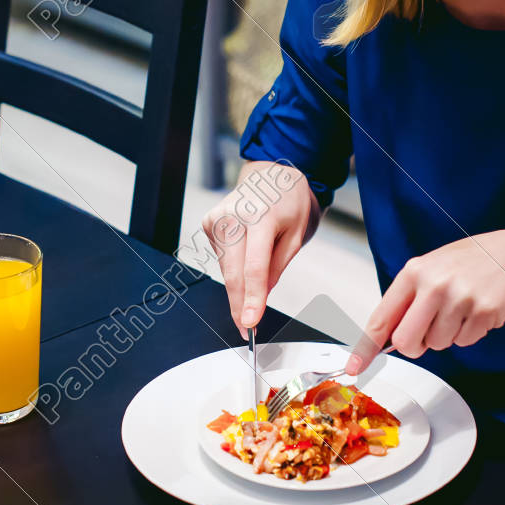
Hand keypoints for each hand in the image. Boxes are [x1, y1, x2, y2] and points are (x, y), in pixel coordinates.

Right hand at [201, 161, 319, 333]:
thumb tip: (259, 296)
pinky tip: (245, 253)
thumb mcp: (295, 235)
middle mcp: (234, 216)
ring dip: (239, 284)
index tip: (250, 323)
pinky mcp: (208, 223)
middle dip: (240, 304)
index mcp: (261, 217)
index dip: (251, 300)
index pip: (253, 268)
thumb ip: (276, 267)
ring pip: (225, 269)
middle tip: (246, 329)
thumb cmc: (288, 203)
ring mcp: (217, 218)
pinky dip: (233, 266)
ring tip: (257, 271)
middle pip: (233, 274)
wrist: (270, 175)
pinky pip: (222, 258)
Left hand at [346, 230, 504, 373]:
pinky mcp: (483, 312)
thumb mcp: (428, 270)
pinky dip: (468, 332)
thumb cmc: (464, 265)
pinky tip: (475, 311)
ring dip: (446, 335)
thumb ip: (406, 301)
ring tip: (459, 309)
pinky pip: (464, 341)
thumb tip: (384, 338)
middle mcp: (434, 285)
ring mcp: (459, 298)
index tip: (355, 367)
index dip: (366, 348)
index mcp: (413, 272)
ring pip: (438, 345)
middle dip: (415, 346)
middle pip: (407, 342)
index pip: (382, 318)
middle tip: (427, 330)